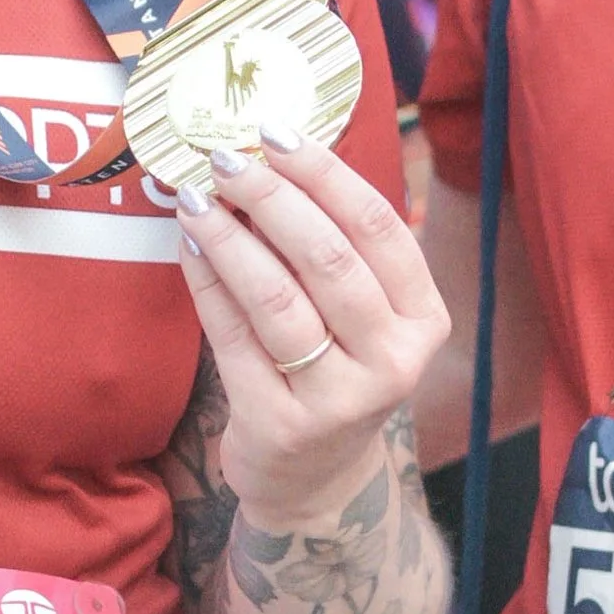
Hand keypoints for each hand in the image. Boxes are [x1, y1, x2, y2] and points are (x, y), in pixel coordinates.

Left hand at [173, 129, 448, 525]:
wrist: (316, 481)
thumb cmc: (337, 372)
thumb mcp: (364, 317)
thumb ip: (337, 247)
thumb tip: (275, 154)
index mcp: (424, 320)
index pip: (377, 228)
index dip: (324, 173)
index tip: (277, 133)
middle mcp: (392, 362)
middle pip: (327, 259)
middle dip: (270, 197)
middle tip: (225, 159)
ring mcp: (337, 400)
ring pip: (276, 298)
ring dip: (230, 236)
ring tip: (194, 196)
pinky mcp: (278, 424)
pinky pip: (231, 336)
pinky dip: (206, 282)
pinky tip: (189, 245)